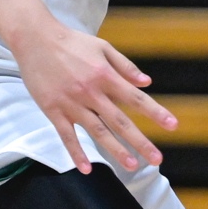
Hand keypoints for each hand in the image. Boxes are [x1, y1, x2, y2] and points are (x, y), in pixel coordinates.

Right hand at [11, 17, 176, 171]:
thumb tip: (147, 83)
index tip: (173, 126)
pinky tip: (86, 169)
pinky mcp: (53, 110)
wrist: (34, 38)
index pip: (136, 98)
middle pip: (120, 122)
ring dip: (115, 150)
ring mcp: (71, 103)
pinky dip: (76, 153)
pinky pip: (66, 136)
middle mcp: (91, 92)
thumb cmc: (71, 42)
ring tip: (131, 165)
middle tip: (157, 159)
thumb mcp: (102, 47)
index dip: (156, 112)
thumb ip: (125, 66)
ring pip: (97, 131)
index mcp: (105, 76)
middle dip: (140, 141)